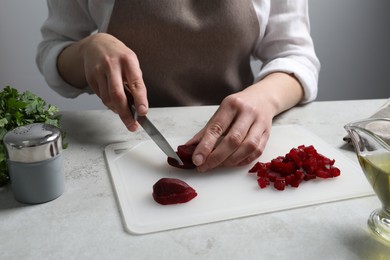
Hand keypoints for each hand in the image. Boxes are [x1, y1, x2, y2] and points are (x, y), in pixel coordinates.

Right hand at [58, 33, 147, 130]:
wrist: (96, 44)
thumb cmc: (119, 56)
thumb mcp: (132, 63)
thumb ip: (135, 82)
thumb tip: (139, 106)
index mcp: (128, 60)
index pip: (136, 83)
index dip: (140, 99)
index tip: (143, 112)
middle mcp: (112, 65)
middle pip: (117, 95)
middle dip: (125, 114)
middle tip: (132, 125)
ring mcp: (99, 71)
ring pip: (108, 99)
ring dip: (117, 110)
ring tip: (124, 112)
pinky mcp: (90, 78)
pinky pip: (101, 97)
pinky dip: (109, 103)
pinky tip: (113, 100)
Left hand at [187, 73, 303, 171]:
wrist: (263, 98)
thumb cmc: (237, 107)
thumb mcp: (220, 113)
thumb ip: (206, 132)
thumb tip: (188, 148)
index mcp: (231, 105)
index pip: (217, 128)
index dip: (205, 146)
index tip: (196, 159)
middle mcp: (247, 112)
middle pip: (233, 139)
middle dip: (217, 157)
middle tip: (204, 166)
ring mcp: (260, 123)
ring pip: (247, 147)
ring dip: (231, 161)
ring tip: (218, 165)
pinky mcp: (267, 134)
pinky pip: (257, 152)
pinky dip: (243, 160)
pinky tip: (233, 163)